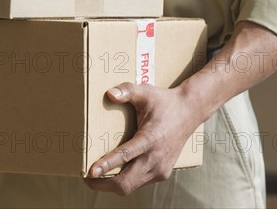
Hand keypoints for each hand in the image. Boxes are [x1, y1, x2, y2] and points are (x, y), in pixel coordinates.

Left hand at [84, 82, 201, 195]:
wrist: (190, 112)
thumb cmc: (165, 102)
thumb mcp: (146, 92)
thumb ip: (128, 90)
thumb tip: (110, 94)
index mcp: (150, 139)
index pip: (125, 157)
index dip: (106, 166)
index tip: (90, 172)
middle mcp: (156, 158)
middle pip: (126, 183)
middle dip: (103, 185)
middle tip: (86, 178)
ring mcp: (161, 168)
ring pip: (132, 186)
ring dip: (113, 184)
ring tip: (97, 177)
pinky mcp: (163, 172)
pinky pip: (140, 182)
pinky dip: (126, 180)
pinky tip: (116, 172)